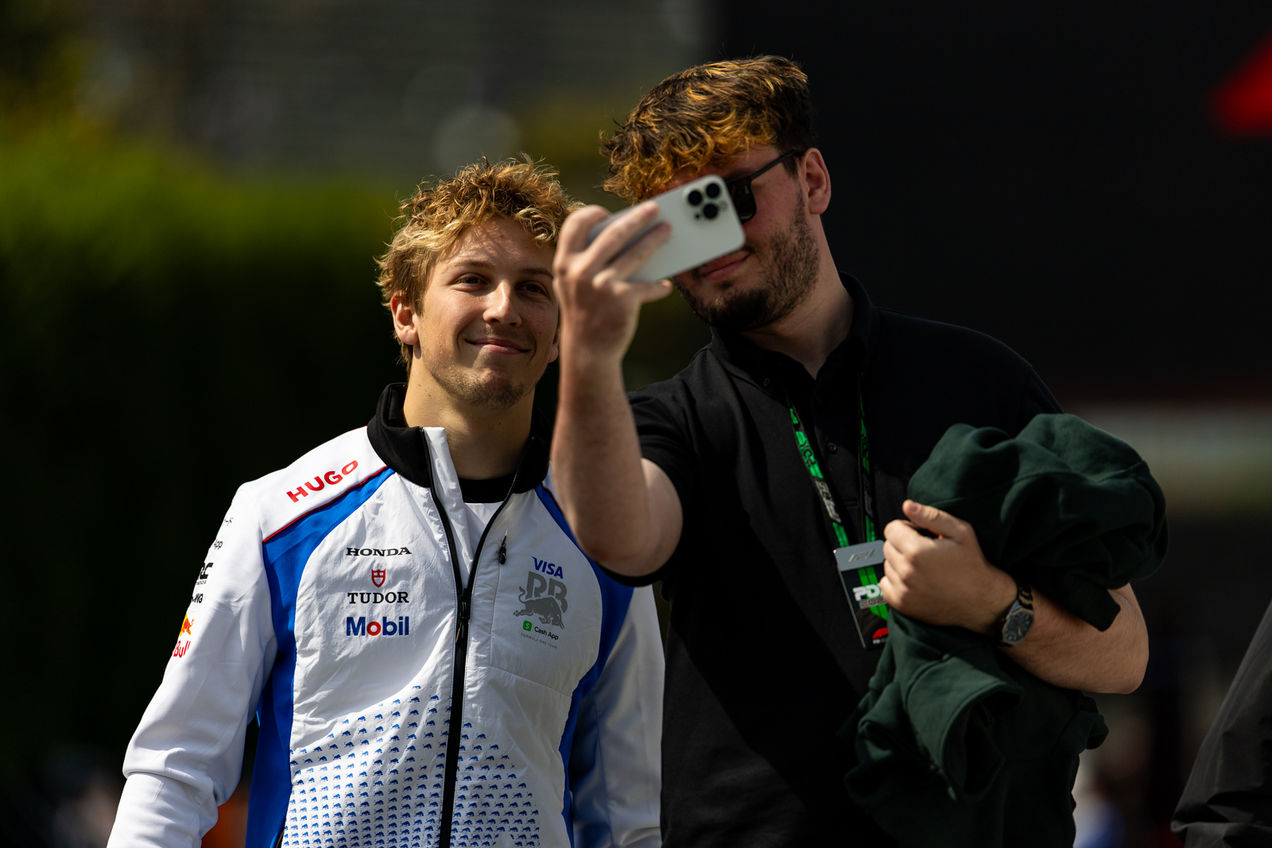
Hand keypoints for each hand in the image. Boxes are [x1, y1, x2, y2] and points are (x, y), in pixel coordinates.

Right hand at [553, 203, 674, 365]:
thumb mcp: (574, 286)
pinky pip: (647, 285)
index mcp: (565, 264)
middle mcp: (580, 271)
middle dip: (637, 217)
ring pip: (635, 253)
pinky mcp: (621, 300)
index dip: (592, 213)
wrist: (587, 353)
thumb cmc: (585, 314)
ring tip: (666, 230)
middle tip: (654, 208)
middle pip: (614, 233)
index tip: (609, 212)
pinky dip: (659, 286)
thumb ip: (587, 262)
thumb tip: (624, 237)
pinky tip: (665, 286)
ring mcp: (601, 285)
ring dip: (654, 238)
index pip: (575, 224)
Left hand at [879, 499, 1014, 633]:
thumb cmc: (972, 565)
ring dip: (899, 562)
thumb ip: (931, 516)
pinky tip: (914, 579)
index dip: (906, 528)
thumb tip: (908, 506)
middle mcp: (906, 571)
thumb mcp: (960, 532)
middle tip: (924, 551)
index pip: (891, 529)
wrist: (980, 599)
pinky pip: (884, 584)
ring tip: (922, 566)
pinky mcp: (902, 604)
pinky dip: (895, 580)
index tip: (919, 534)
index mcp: (917, 551)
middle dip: (902, 544)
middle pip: (887, 546)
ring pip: (886, 565)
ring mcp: (903, 589)